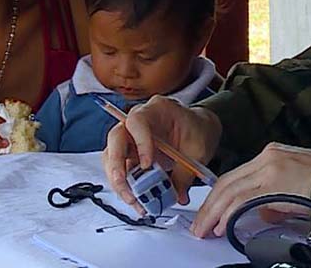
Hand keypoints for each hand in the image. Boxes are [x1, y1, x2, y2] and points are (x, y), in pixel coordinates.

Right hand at [103, 96, 221, 212]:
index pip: (137, 121)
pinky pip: (120, 171)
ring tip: (134, 201)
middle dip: (117, 167)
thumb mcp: (198, 149)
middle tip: (127, 189)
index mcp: (156, 110)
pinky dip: (126, 188)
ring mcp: (131, 138)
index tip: (147, 165)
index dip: (139, 142)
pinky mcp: (129, 155)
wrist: (198, 130)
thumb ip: (186, 172)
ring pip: (112, 158)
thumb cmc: (197, 131)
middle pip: (116, 139)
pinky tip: (137, 202)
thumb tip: (177, 196)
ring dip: (119, 182)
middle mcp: (137, 122)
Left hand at [192, 142, 310, 237]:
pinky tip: (223, 226)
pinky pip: (244, 198)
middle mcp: (267, 156)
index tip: (208, 213)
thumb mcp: (294, 187)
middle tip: (199, 225)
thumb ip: (273, 197)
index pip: (235, 176)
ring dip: (214, 212)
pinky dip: (229, 214)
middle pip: (227, 181)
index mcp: (271, 154)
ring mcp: (270, 166)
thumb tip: (260, 212)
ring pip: (230, 189)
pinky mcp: (275, 180)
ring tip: (205, 230)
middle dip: (209, 206)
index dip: (217, 197)